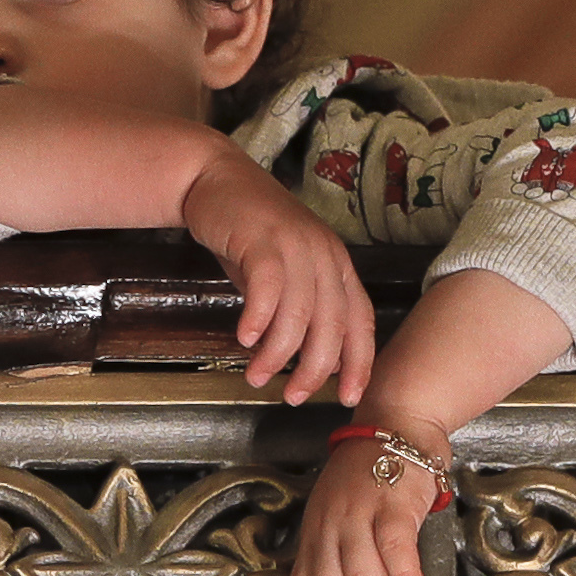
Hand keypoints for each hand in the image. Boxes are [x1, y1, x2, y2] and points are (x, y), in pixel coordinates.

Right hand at [180, 149, 371, 406]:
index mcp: (337, 264)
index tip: (347, 396)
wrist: (215, 179)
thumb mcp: (284, 273)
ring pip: (299, 313)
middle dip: (315, 368)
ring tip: (256, 375)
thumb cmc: (250, 233)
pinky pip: (268, 288)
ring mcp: (296, 244)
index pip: (360, 320)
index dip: (358, 362)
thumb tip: (308, 361)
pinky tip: (244, 339)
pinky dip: (259, 319)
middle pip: (332, 324)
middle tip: (293, 396)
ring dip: (278, 353)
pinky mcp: (263, 239)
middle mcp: (324, 254)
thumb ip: (299, 311)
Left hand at [293, 420, 444, 575]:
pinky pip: (394, 543)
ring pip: (360, 574)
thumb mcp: (341, 519)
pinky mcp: (390, 499)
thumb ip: (341, 561)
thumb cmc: (370, 479)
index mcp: (314, 536)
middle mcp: (329, 527)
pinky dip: (404, 574)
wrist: (396, 423)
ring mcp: (358, 512)